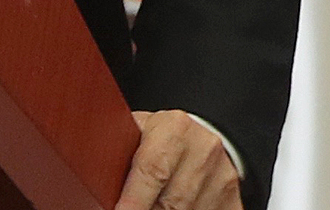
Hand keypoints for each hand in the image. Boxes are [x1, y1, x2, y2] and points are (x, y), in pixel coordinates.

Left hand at [115, 110, 240, 209]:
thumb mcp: (143, 130)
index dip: (133, 198)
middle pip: (171, 201)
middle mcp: (204, 151)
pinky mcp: (233, 201)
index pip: (152, 169)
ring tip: (152, 204)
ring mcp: (222, 179)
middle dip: (148, 209)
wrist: (204, 138)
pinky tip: (176, 208)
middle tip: (129, 207)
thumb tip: (96, 167)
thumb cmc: (163, 136)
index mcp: (176, 128)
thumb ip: (123, 146)